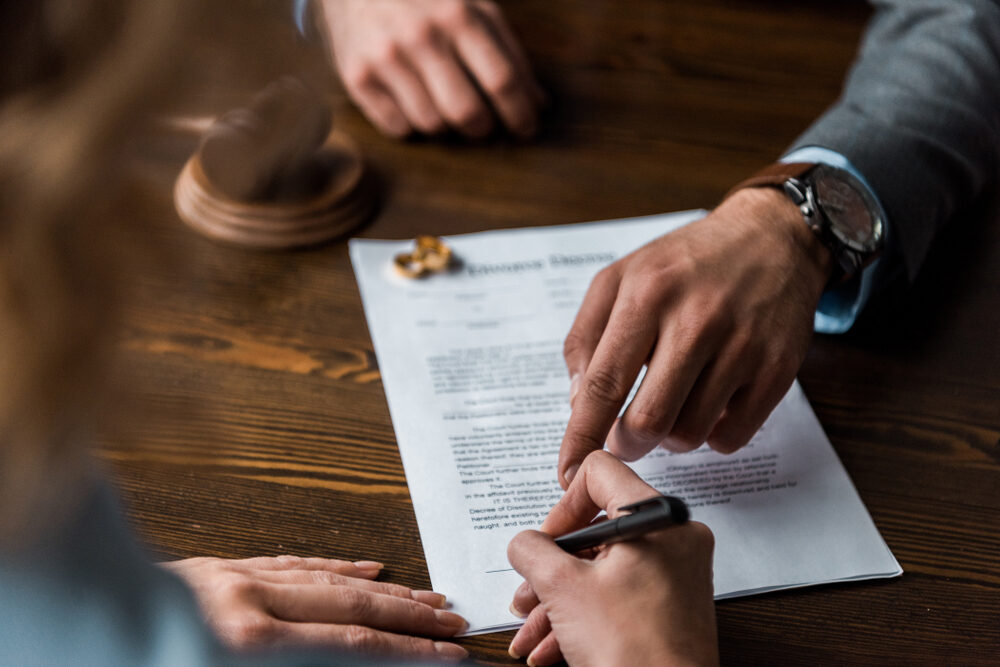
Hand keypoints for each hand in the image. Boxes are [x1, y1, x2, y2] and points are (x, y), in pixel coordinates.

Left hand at [162, 555, 467, 660]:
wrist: (72, 632)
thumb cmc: (138, 662)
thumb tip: (355, 658)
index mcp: (245, 641)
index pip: (351, 643)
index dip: (407, 652)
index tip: (447, 658)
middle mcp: (248, 601)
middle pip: (352, 603)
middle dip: (411, 616)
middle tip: (456, 625)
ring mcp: (236, 578)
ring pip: (330, 577)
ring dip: (387, 589)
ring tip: (430, 599)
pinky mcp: (223, 568)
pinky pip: (293, 561)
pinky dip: (337, 565)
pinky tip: (369, 567)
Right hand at [317, 0, 543, 137]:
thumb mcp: (472, 8)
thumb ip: (508, 52)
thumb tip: (538, 103)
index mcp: (459, 15)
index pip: (501, 80)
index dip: (520, 113)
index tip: (527, 130)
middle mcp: (421, 36)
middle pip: (468, 112)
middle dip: (482, 128)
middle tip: (483, 125)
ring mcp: (386, 57)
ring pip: (432, 125)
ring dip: (444, 125)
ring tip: (440, 102)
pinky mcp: (357, 76)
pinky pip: (398, 127)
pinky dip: (410, 124)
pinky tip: (410, 100)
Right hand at [507, 451, 717, 665]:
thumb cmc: (634, 653)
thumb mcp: (563, 589)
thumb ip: (533, 550)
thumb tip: (525, 542)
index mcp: (658, 519)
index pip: (600, 474)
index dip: (562, 507)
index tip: (546, 543)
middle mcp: (675, 540)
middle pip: (597, 530)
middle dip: (552, 569)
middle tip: (528, 593)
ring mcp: (677, 574)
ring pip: (603, 570)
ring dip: (558, 600)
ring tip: (530, 632)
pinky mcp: (672, 605)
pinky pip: (620, 594)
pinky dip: (584, 615)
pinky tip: (550, 646)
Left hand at [557, 187, 834, 486]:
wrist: (772, 239)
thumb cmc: (685, 263)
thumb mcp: (621, 277)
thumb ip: (586, 336)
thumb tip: (577, 403)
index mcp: (646, 295)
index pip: (603, 384)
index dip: (581, 436)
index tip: (567, 472)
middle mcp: (695, 320)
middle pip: (647, 420)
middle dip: (627, 443)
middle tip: (625, 436)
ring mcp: (742, 346)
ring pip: (689, 434)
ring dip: (670, 436)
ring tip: (672, 404)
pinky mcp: (777, 369)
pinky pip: (732, 436)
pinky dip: (712, 436)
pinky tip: (709, 405)